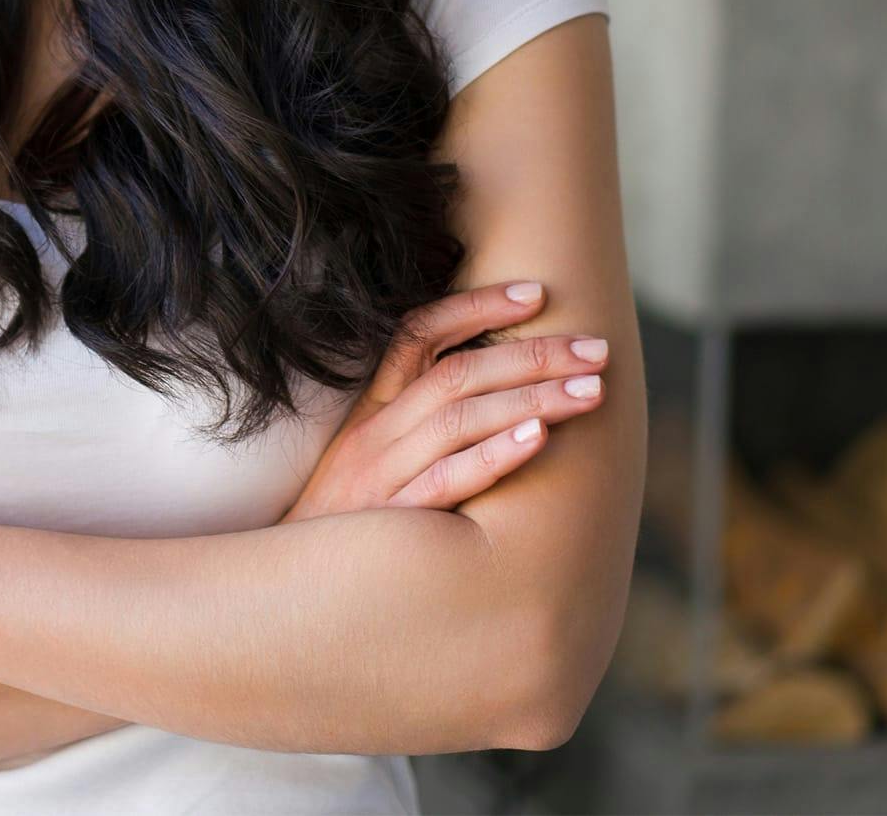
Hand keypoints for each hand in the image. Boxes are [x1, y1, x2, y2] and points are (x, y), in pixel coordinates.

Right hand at [279, 281, 607, 521]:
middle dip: (532, 355)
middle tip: (595, 348)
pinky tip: (539, 438)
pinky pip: (448, 478)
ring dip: (531, 397)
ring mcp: (382, 474)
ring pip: (460, 417)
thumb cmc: (343, 530)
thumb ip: (413, 427)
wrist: (291, 592)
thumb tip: (492, 397)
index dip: (475, 306)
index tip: (535, 293)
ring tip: (590, 390)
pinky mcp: (393, 521)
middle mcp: (376, 432)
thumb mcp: (366, 463)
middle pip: (457, 372)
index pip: (419, 334)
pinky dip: (494, 454)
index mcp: (372, 410)